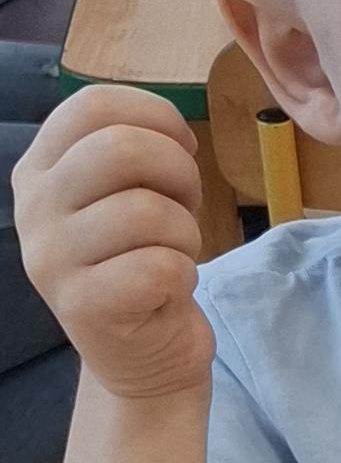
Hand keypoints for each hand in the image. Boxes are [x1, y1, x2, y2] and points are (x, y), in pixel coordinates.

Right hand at [14, 82, 213, 401]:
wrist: (140, 357)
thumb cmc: (139, 261)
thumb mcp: (120, 195)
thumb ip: (130, 149)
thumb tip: (172, 131)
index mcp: (38, 169)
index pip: (92, 105)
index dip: (156, 115)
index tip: (183, 148)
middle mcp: (33, 209)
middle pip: (121, 148)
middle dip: (179, 171)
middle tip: (185, 205)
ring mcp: (52, 259)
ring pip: (148, 211)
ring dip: (185, 231)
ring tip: (173, 252)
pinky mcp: (83, 307)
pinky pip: (161, 266)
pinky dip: (184, 274)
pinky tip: (168, 289)